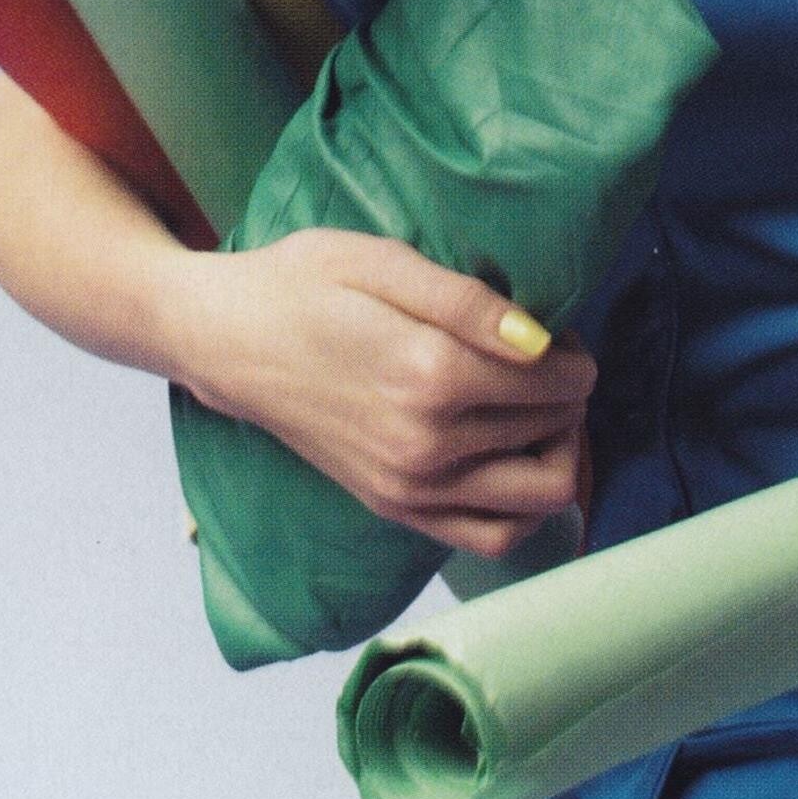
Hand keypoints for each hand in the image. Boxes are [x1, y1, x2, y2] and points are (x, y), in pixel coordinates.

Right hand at [166, 229, 596, 558]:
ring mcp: (410, 487)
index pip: (556, 381)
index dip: (572, 352)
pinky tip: (516, 462)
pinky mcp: (395, 507)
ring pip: (541, 495)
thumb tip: (540, 339)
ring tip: (536, 411)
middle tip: (543, 362)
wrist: (224, 341)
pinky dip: (526, 507)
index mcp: (427, 374)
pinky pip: (493, 536)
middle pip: (556, 430)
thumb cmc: (300, 286)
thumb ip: (467, 301)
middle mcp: (425, 444)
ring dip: (561, 451)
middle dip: (569, 393)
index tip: (552, 332)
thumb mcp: (381, 262)